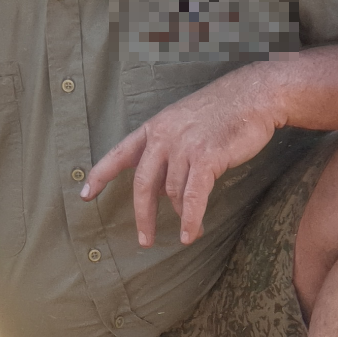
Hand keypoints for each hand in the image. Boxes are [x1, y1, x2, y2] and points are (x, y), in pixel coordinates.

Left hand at [82, 63, 285, 245]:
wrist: (253, 95)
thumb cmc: (222, 112)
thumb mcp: (185, 124)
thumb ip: (169, 153)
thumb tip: (165, 191)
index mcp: (154, 128)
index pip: (119, 154)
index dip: (100, 175)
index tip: (85, 195)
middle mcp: (164, 137)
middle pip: (143, 184)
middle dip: (142, 216)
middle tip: (145, 240)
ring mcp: (184, 146)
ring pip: (174, 193)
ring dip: (182, 215)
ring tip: (190, 230)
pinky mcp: (206, 158)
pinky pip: (193, 197)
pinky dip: (191, 220)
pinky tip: (191, 234)